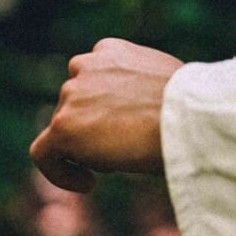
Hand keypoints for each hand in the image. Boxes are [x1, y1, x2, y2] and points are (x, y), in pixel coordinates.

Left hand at [30, 38, 182, 192]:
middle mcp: (85, 65)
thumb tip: (137, 111)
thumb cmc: (191, 107)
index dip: (101, 105)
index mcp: (110, 51)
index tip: (120, 125)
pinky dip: (60, 171)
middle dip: (95, 126)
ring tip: (121, 160)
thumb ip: (139, 88)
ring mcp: (71, 95)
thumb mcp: (164, 83)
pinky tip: (88, 185)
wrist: (189, 117)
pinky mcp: (63, 126)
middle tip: (125, 148)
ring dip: (86, 146)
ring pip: (65, 128)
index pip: (91, 79)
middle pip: (75, 104)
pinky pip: (44, 153)